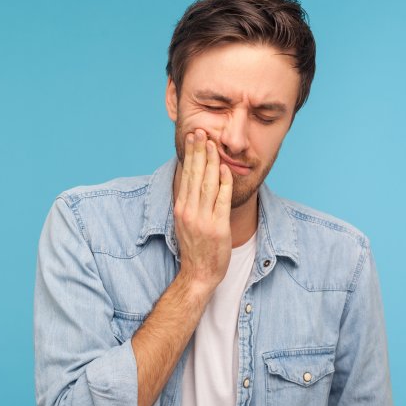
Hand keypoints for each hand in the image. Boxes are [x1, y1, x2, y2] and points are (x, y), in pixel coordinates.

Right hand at [173, 129, 232, 296]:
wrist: (198, 274)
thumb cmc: (195, 248)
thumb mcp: (186, 222)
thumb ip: (189, 202)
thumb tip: (194, 180)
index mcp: (181, 208)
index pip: (186, 176)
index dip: (190, 156)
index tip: (193, 138)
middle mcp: (189, 211)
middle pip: (195, 176)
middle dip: (198, 152)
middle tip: (201, 131)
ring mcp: (203, 219)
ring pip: (208, 184)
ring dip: (211, 162)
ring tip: (213, 144)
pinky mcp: (218, 228)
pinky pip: (222, 201)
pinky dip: (224, 183)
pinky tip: (225, 169)